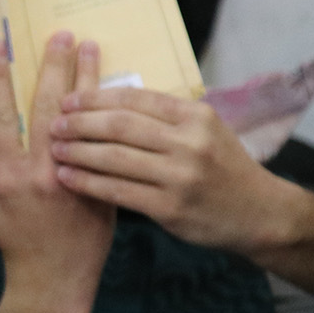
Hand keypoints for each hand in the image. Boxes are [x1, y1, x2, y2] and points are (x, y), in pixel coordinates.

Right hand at [0, 31, 114, 312]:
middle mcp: (38, 172)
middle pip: (45, 107)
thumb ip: (0, 164)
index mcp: (6, 174)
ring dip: (84, 80)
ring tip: (89, 48)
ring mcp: (71, 178)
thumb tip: (3, 127)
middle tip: (61, 35)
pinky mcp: (99, 184)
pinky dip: (108, 114)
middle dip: (51, 67)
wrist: (53, 278)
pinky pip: (104, 142)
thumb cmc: (17, 238)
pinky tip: (112, 90)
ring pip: (80, 118)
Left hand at [48, 86, 313, 277]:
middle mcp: (189, 143)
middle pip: (120, 126)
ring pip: (115, 158)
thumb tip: (110, 100)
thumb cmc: (224, 168)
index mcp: (195, 116)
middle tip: (53, 123)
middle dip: (80, 123)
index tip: (68, 99)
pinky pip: (118, 192)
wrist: (260, 214)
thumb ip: (166, 116)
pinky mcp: (170, 208)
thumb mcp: (206, 130)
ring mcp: (180, 177)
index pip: (135, 99)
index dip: (95, 98)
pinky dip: (88, 183)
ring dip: (78, 152)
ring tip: (54, 148)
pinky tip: (67, 177)